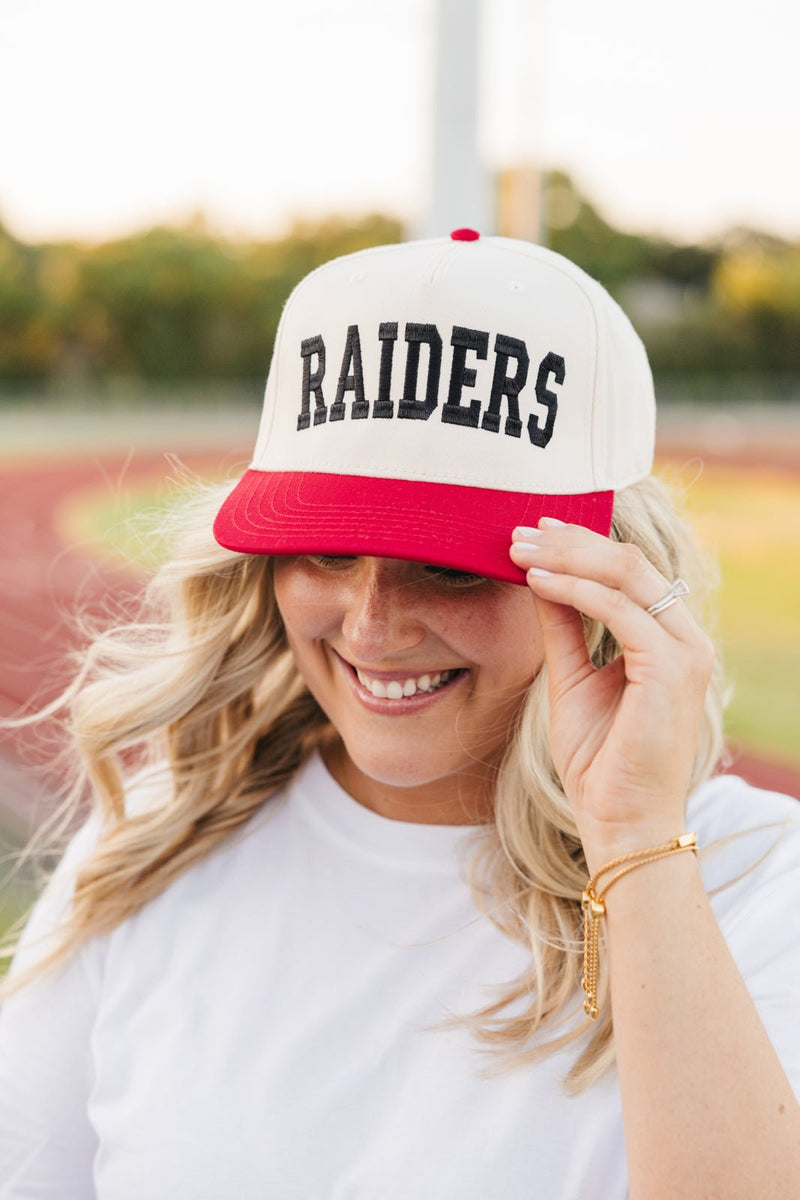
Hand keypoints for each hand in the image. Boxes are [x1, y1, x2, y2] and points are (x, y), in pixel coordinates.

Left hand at [509, 520, 713, 867]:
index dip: (581, 543)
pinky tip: (536, 581)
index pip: (629, 570)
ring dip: (566, 556)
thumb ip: (564, 627)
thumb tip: (539, 576)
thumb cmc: (599, 760)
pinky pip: (617, 609)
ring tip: (517, 549)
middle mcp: (686, 639)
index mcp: (669, 639)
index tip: (535, 530)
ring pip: (625, 574)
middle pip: (628, 562)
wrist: (619, 820)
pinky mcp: (671, 668)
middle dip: (569, 540)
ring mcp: (685, 651)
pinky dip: (573, 589)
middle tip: (518, 530)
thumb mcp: (572, 679)